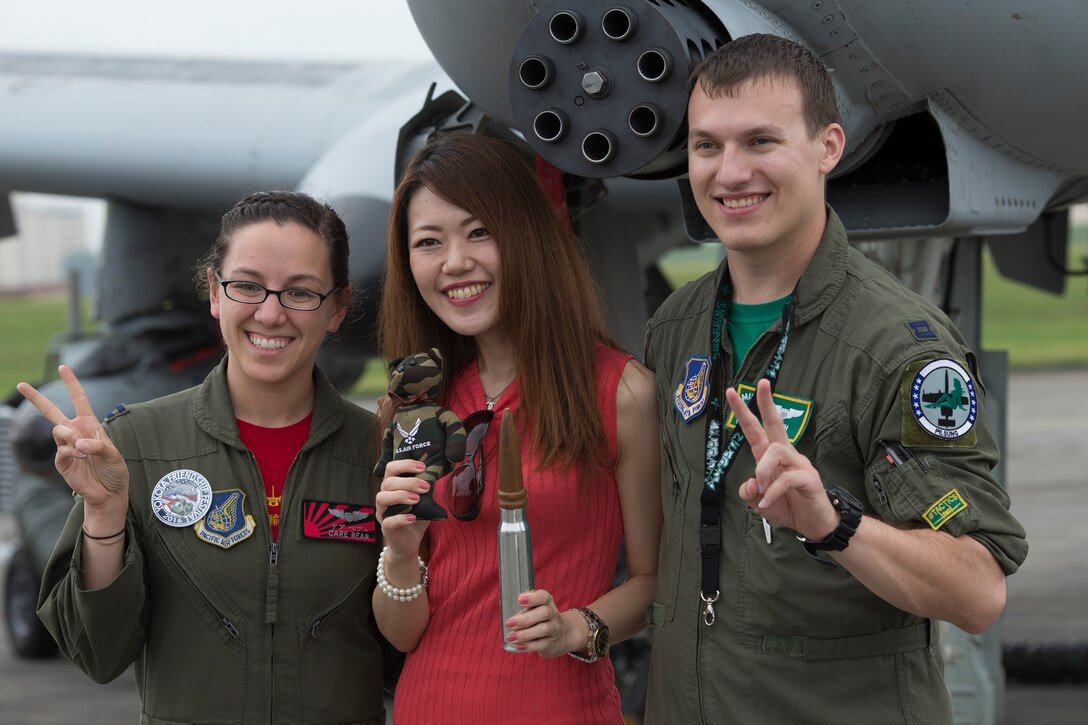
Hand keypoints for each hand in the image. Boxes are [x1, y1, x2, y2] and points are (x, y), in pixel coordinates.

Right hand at [16, 366, 128, 522]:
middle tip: (21, 384)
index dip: (71, 383)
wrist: (109, 491)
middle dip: (36, 398)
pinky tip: (83, 459)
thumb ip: (98, 446)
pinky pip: (61, 451)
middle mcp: (75, 432)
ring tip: (84, 450)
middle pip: (51, 411)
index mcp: (90, 424)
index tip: (63, 367)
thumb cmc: (114, 470)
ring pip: (58, 431)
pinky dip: (73, 453)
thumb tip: (78, 444)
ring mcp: (66, 446)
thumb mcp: (114, 455)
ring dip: (70, 437)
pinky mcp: (61, 461)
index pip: (79, 399)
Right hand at [375, 458, 430, 558]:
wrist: (410, 542)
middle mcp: (384, 497)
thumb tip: (437, 475)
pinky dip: (401, 518)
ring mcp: (383, 513)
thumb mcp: (425, 501)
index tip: (422, 467)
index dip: (405, 464)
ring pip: (382, 497)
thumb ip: (427, 489)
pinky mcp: (386, 528)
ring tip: (417, 500)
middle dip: (408, 482)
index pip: (391, 468)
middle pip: (388, 482)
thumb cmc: (416, 518)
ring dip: (401, 496)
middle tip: (425, 487)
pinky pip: (388, 521)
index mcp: (393, 487)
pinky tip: (413, 517)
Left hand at [503, 589, 580, 657]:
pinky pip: (541, 645)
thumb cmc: (540, 619)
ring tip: (510, 637)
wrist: (560, 636)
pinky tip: (518, 646)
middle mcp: (553, 614)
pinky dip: (529, 646)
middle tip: (509, 623)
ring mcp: (554, 629)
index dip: (533, 598)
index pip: (544, 596)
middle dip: (525, 619)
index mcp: (547, 602)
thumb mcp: (534, 609)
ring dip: (525, 634)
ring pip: (543, 629)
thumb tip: (501, 603)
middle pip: (544, 613)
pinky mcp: (551, 643)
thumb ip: (521, 607)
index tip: (519, 600)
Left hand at [726, 379, 838, 539]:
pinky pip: (786, 478)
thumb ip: (749, 492)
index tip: (733, 392)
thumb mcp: (760, 503)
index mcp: (771, 457)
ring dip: (762, 470)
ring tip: (760, 492)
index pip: (757, 429)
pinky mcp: (809, 478)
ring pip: (776, 451)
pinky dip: (772, 492)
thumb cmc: (788, 507)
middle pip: (775, 423)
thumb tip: (749, 483)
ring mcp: (800, 464)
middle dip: (766, 403)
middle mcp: (786, 454)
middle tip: (760, 383)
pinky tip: (767, 504)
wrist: (814, 525)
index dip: (745, 412)